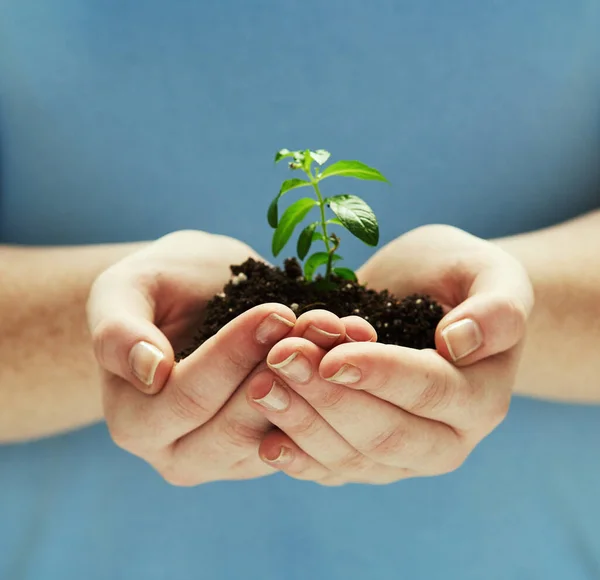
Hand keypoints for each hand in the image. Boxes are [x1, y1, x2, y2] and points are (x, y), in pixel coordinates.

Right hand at [86, 230, 373, 484]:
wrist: (197, 297)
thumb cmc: (160, 288)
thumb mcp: (125, 290)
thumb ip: (118, 330)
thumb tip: (148, 371)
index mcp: (136, 421)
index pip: (187, 399)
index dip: (234, 356)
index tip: (276, 311)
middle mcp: (180, 454)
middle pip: (237, 428)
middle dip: (282, 371)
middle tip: (318, 322)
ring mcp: (229, 458)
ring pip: (279, 436)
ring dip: (317, 384)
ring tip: (340, 333)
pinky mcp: (271, 449)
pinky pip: (307, 434)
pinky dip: (333, 393)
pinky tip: (353, 350)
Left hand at [245, 225, 533, 484]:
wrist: (432, 302)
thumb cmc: (460, 280)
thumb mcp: (490, 274)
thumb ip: (496, 309)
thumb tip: (458, 342)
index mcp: (480, 397)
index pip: (430, 391)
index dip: (380, 376)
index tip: (333, 356)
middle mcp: (447, 440)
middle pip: (386, 435)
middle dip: (329, 399)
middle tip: (282, 359)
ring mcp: (405, 458)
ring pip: (352, 458)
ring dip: (303, 424)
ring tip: (261, 385)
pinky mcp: (369, 460)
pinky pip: (333, 470)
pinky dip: (299, 458)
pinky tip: (265, 441)